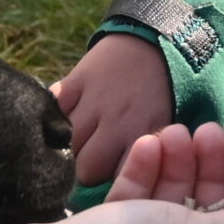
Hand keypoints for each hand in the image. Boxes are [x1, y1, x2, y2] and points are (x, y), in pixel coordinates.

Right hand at [50, 34, 174, 186]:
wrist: (161, 37)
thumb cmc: (171, 87)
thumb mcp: (170, 123)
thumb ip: (151, 152)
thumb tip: (131, 184)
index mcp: (144, 133)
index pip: (117, 181)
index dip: (113, 186)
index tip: (112, 183)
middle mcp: (116, 121)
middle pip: (85, 170)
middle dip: (88, 171)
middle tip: (95, 161)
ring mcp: (92, 101)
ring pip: (65, 145)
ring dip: (70, 147)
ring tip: (78, 143)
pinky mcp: (73, 81)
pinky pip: (52, 110)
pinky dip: (53, 117)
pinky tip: (63, 119)